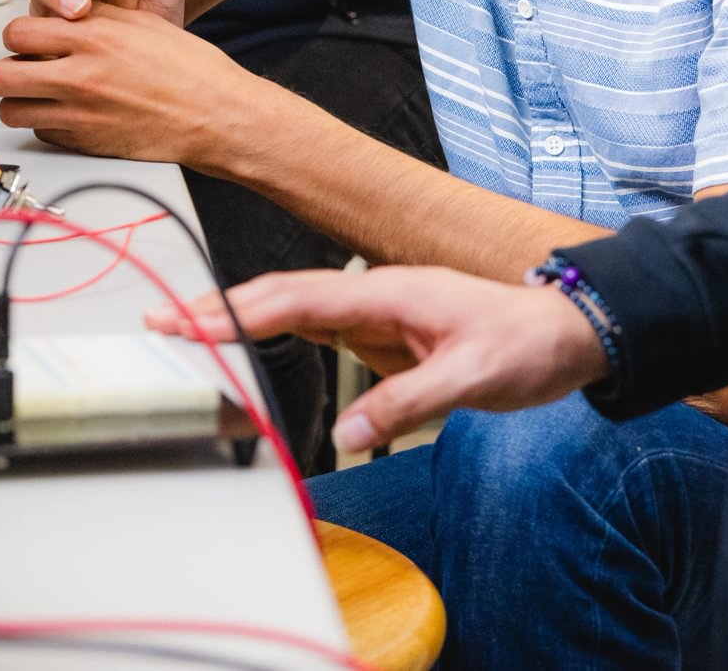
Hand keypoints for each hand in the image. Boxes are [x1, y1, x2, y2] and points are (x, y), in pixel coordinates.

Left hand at [0, 1, 281, 170]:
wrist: (216, 114)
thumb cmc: (190, 68)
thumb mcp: (143, 19)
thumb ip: (98, 8)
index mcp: (92, 35)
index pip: (19, 31)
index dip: (20, 34)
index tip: (29, 37)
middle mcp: (79, 74)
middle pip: (2, 74)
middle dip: (8, 69)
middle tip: (22, 67)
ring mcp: (79, 112)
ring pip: (12, 108)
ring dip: (19, 100)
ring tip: (36, 93)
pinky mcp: (86, 143)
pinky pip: (40, 132)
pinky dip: (45, 123)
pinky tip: (65, 113)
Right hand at [147, 267, 612, 450]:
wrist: (566, 332)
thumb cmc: (525, 343)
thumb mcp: (471, 379)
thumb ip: (406, 402)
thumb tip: (348, 434)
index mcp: (387, 293)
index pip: (296, 299)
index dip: (238, 310)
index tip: (190, 320)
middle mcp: (372, 296)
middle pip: (280, 297)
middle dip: (218, 308)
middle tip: (161, 321)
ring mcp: (374, 312)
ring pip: (292, 311)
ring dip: (238, 319)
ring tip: (186, 333)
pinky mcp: (380, 332)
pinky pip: (316, 331)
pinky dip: (273, 334)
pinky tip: (247, 343)